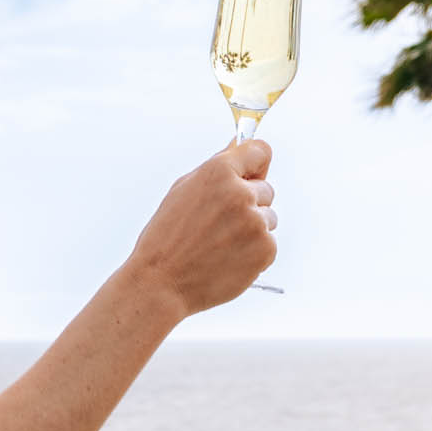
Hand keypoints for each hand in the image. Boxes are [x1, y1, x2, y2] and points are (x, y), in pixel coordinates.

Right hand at [123, 139, 276, 318]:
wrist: (162, 282)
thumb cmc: (166, 237)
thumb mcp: (183, 189)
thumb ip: (216, 168)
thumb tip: (237, 148)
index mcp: (219, 172)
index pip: (260, 151)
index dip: (255, 163)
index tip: (252, 172)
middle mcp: (241, 193)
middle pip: (266, 188)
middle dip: (249, 202)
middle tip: (220, 222)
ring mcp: (256, 223)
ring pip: (268, 217)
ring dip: (252, 228)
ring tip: (221, 243)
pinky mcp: (266, 250)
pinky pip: (269, 243)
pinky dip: (254, 251)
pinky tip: (228, 257)